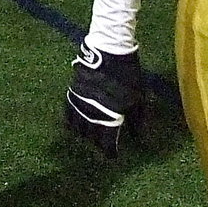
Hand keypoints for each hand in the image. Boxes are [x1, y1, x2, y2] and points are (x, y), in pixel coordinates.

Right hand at [65, 40, 144, 156]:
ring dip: (83, 134)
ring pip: (77, 127)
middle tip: (102, 145)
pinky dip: (71, 121)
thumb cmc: (127, 75)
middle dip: (97, 143)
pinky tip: (75, 123)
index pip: (107, 143)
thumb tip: (139, 139)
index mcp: (110, 116)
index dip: (109, 152)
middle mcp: (92, 113)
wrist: (110, 50)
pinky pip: (68, 113)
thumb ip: (137, 121)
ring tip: (89, 136)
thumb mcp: (137, 98)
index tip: (112, 156)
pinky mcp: (72, 92)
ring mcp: (80, 103)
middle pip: (90, 137)